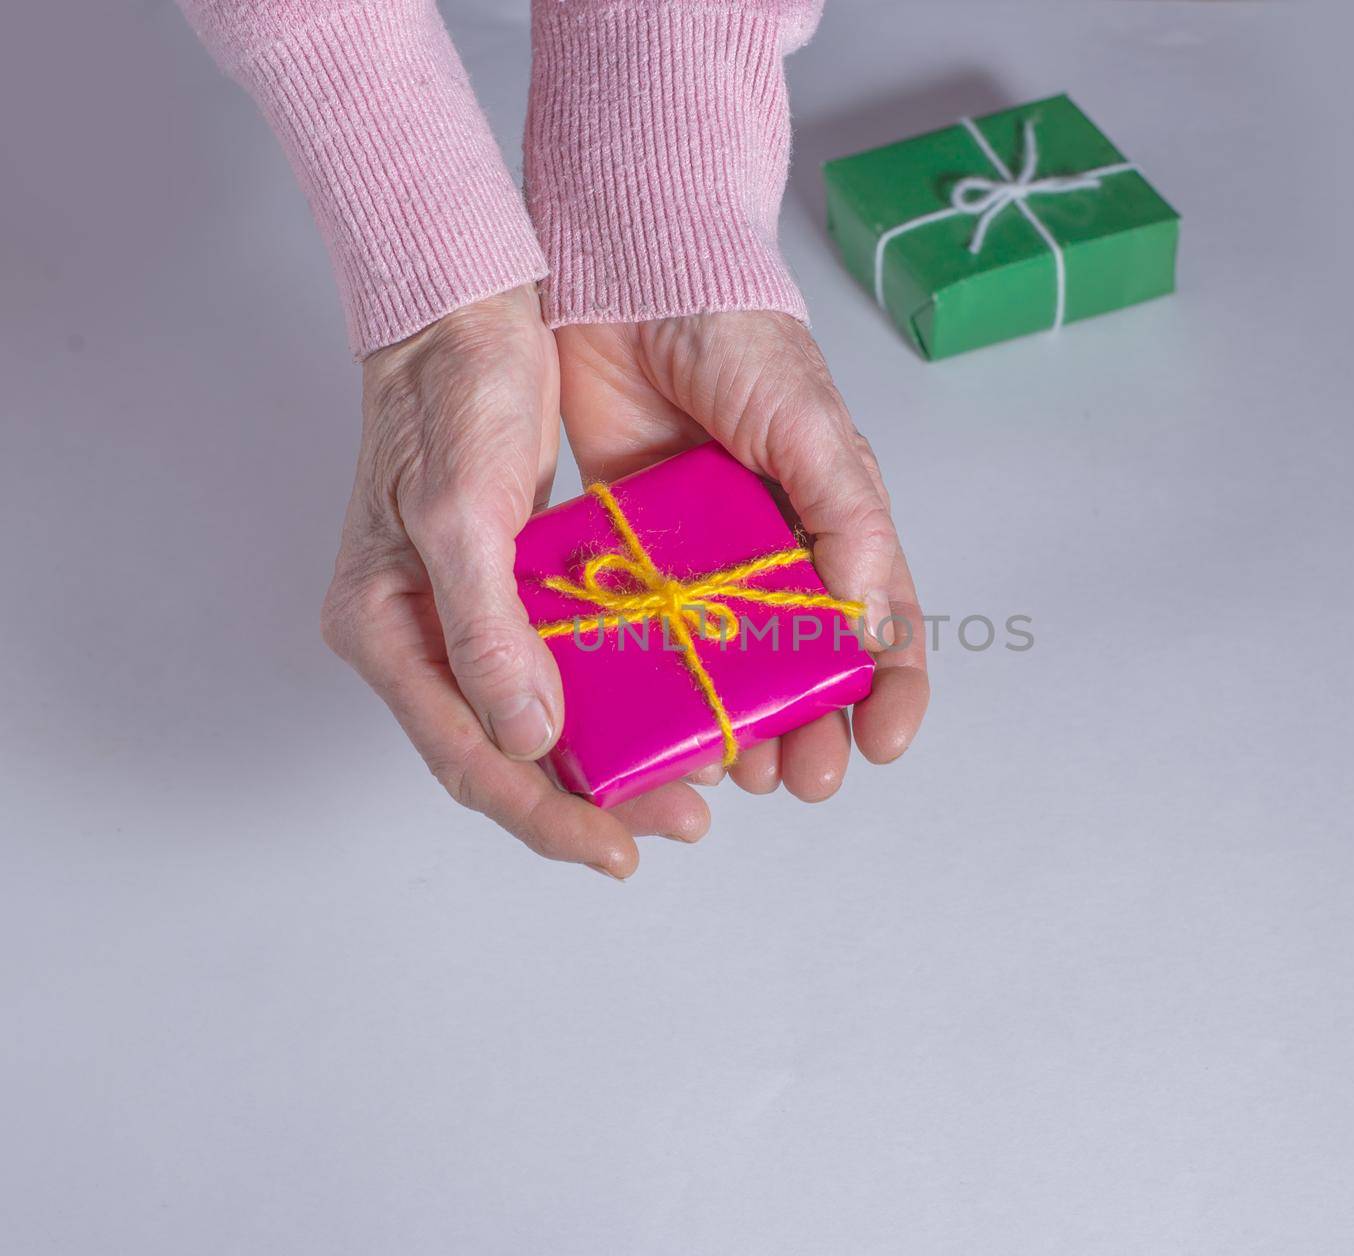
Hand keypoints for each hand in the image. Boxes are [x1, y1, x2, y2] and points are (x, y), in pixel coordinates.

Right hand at [319, 286, 707, 877]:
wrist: (464, 309)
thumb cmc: (447, 394)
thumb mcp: (461, 512)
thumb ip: (486, 633)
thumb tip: (527, 741)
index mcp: (385, 632)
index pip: (468, 758)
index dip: (544, 817)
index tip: (619, 852)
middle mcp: (420, 639)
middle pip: (505, 756)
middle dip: (589, 800)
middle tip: (677, 821)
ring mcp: (465, 616)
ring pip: (537, 720)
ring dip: (607, 756)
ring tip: (686, 779)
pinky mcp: (509, 587)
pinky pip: (560, 665)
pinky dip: (611, 695)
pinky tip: (667, 705)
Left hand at [555, 310, 929, 800]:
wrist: (630, 281)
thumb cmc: (737, 340)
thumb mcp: (809, 428)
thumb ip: (846, 520)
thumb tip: (872, 623)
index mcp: (836, 524)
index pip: (884, 626)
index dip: (891, 690)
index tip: (881, 745)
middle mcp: (775, 554)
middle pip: (806, 667)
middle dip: (812, 729)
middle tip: (799, 778)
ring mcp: (704, 562)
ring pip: (728, 669)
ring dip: (738, 725)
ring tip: (732, 768)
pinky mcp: (636, 554)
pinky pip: (650, 637)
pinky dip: (658, 686)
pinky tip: (654, 722)